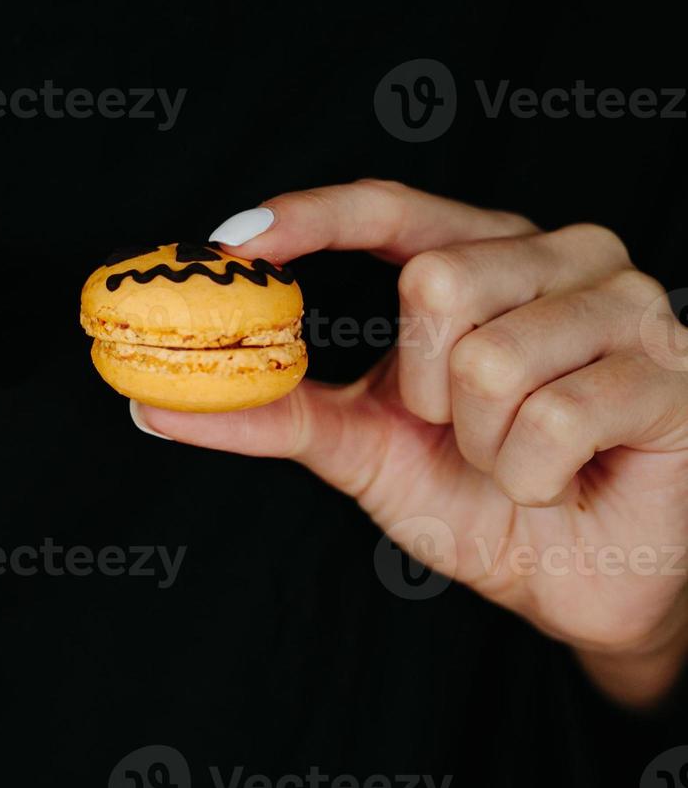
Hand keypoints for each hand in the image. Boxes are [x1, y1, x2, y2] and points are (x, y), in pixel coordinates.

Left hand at [139, 180, 687, 707]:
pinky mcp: (674, 370)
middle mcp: (557, 254)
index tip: (226, 245)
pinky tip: (561, 482)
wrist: (576, 581)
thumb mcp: (362, 448)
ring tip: (511, 460)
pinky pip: (555, 417)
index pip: (388, 206)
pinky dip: (531, 475)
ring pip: (490, 354)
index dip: (308, 216)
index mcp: (480, 254)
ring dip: (479, 442)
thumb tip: (152, 401)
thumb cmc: (474, 497)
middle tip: (452, 429)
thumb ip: (271, 413)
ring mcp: (627, 302)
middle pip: (435, 280)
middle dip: (420, 386)